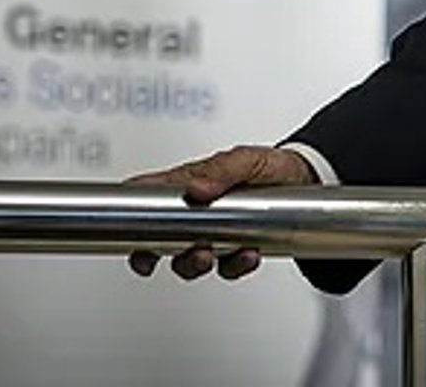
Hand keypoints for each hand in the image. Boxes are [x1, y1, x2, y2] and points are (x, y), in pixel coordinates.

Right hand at [123, 145, 316, 280]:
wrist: (308, 181)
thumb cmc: (269, 164)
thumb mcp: (246, 159)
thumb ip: (221, 170)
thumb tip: (194, 189)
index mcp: (188, 183)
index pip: (146, 196)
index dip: (124, 212)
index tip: (118, 227)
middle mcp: (196, 211)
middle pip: (156, 239)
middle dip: (150, 253)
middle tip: (156, 256)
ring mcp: (215, 231)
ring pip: (188, 258)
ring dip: (193, 263)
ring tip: (209, 255)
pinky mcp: (236, 247)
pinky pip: (227, 267)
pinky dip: (235, 265)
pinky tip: (249, 253)